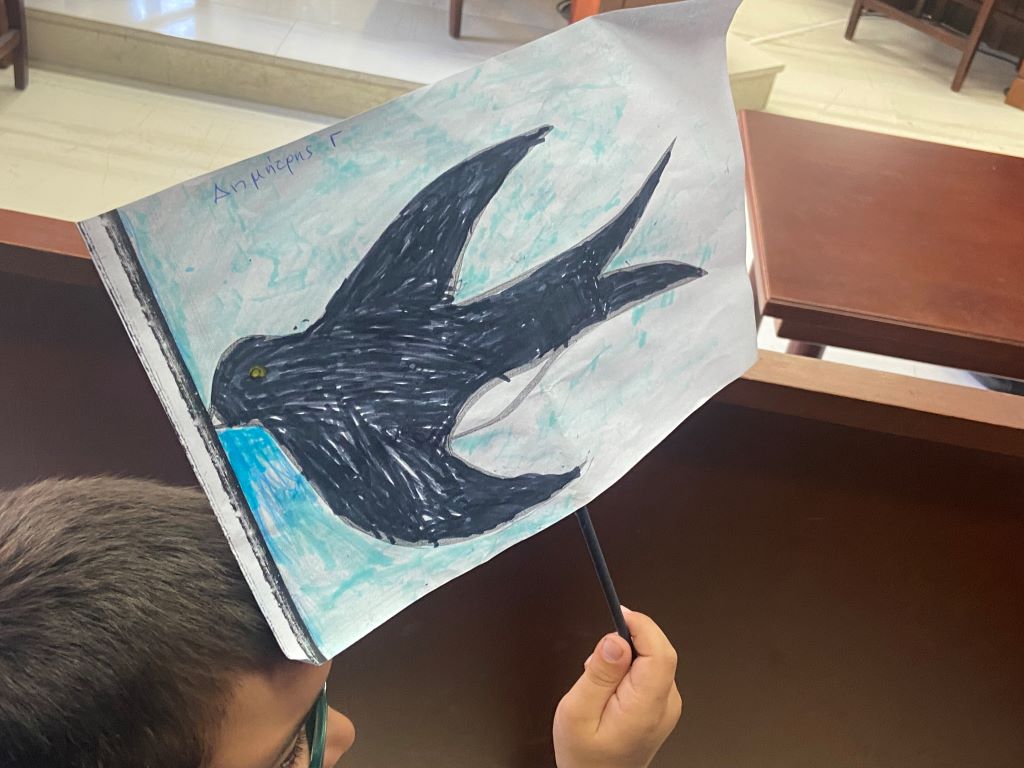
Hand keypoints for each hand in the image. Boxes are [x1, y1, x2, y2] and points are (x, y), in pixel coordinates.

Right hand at [552, 609, 681, 767]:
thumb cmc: (585, 757)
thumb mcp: (576, 713)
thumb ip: (598, 674)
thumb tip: (616, 640)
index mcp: (646, 707)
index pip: (660, 651)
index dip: (642, 625)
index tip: (620, 612)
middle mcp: (665, 705)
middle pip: (659, 650)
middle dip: (629, 639)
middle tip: (598, 659)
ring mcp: (667, 706)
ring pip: (654, 658)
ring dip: (627, 656)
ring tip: (599, 683)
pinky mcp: (661, 705)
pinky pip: (650, 671)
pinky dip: (629, 668)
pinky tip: (610, 688)